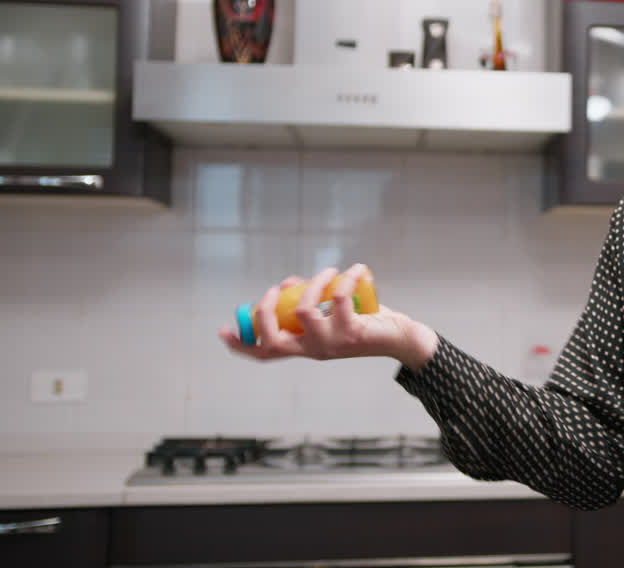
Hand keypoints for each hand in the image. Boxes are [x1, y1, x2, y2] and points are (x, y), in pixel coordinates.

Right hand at [218, 264, 438, 369]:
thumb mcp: (330, 315)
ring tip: (328, 271)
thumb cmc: (364, 323)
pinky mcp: (352, 332)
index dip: (241, 344)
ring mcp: (331, 343)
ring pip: (302, 311)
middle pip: (272, 341)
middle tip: (277, 289)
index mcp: (304, 348)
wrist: (400, 339)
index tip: (223, 329)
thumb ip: (309, 302)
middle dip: (265, 310)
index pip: (265, 354)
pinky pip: (338, 298)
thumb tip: (288, 284)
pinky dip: (345, 277)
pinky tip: (356, 270)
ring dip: (312, 284)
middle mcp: (313, 350)